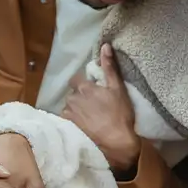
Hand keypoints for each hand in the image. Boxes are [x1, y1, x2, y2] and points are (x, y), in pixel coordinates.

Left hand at [62, 43, 139, 173]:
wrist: (116, 142)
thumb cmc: (119, 114)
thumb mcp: (118, 88)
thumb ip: (109, 67)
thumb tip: (105, 45)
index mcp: (84, 88)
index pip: (76, 79)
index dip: (83, 83)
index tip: (93, 90)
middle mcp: (72, 99)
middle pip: (73, 94)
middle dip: (80, 96)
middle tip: (94, 104)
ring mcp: (69, 114)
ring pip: (69, 106)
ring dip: (76, 108)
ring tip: (90, 116)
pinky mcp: (69, 126)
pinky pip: (67, 118)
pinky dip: (74, 119)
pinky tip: (84, 124)